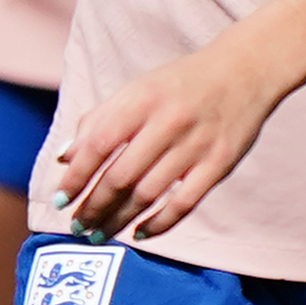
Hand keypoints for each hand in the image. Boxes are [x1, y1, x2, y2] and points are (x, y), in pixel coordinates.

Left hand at [48, 28, 294, 241]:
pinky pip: (184, 203)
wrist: (245, 70)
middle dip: (94, 206)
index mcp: (141, 99)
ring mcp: (196, 144)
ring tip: (99, 235)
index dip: (76, 176)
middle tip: (77, 226)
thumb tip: (64, 158)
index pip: (98, 144)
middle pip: (120, 176)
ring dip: (118, 220)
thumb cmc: (180, 83)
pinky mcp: (219, 163)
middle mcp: (168, 122)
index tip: (60, 199)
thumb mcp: (136, 89)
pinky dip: (159, 223)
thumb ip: (98, 120)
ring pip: (148, 194)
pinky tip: (139, 233)